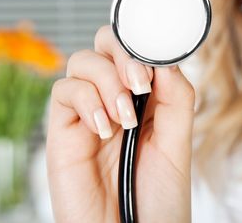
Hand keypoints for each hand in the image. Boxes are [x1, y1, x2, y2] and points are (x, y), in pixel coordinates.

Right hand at [46, 25, 193, 222]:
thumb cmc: (159, 197)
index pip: (136, 51)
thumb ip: (175, 98)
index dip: (143, 44)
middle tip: (140, 82)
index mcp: (145, 99)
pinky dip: (86, 101)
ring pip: (82, 62)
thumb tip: (162, 61)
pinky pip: (63, 93)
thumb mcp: (178, 143)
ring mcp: (88, 114)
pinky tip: (104, 129)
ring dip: (107, 82)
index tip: (156, 59)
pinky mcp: (63, 132)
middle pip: (105, 46)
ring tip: (124, 119)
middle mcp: (114, 100)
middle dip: (122, 54)